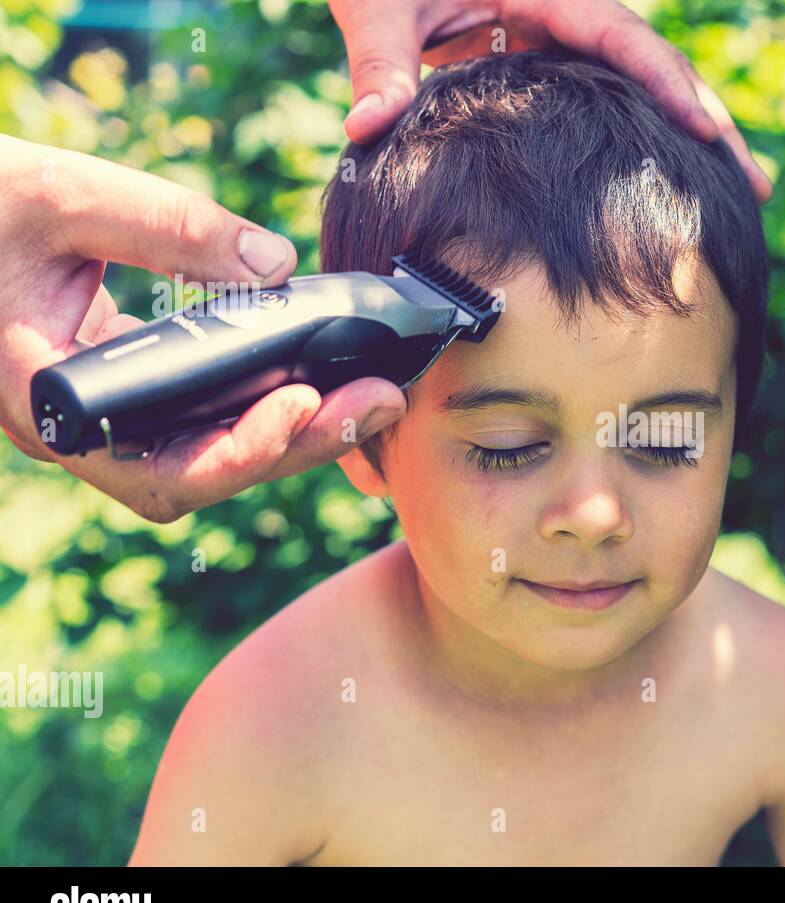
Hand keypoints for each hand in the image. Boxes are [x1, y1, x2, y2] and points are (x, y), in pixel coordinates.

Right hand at [0, 134, 407, 522]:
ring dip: (297, 431)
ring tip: (374, 393)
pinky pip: (207, 421)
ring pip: (213, 456)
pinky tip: (325, 375)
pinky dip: (266, 405)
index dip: (240, 451)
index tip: (302, 402)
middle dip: (299, 444)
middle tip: (381, 401)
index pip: (160, 470)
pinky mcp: (131, 396)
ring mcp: (109, 420)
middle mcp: (83, 431)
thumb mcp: (65, 194)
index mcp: (51, 401)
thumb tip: (277, 263)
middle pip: (207, 475)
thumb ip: (167, 226)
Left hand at [328, 0, 772, 201]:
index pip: (621, 38)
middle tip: (755, 186)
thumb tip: (368, 127)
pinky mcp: (550, 67)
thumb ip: (380, 64)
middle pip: (654, 69)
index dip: (668, 84)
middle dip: (709, 122)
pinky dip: (644, 141)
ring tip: (733, 199)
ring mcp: (564, 43)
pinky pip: (609, 105)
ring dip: (688, 138)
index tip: (708, 133)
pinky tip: (668, 187)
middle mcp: (568, 14)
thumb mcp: (379, 4)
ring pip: (640, 90)